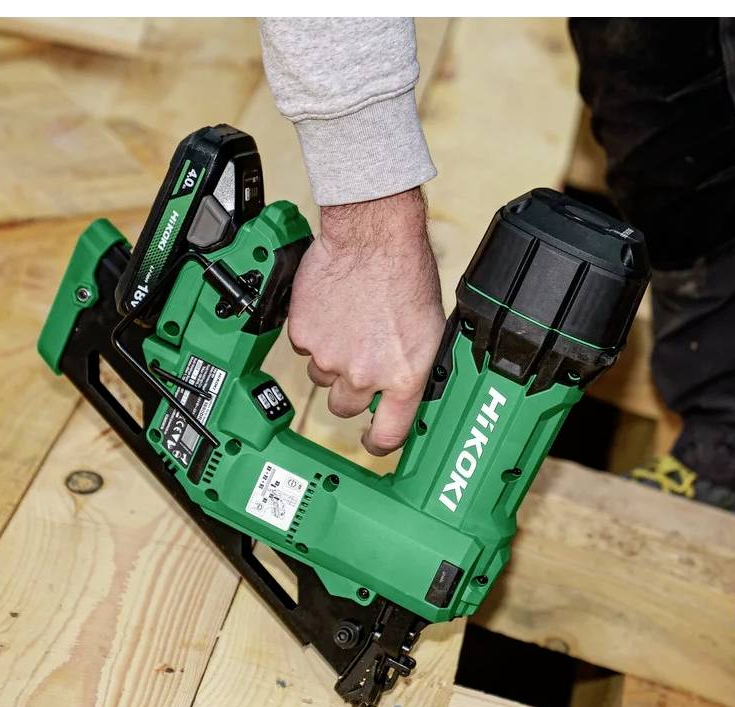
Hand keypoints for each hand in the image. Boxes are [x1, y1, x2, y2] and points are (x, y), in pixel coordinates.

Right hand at [287, 188, 444, 455]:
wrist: (372, 237)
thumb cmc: (407, 273)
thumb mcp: (430, 329)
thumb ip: (415, 366)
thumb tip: (411, 390)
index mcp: (404, 377)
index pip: (388, 435)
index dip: (379, 442)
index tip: (374, 440)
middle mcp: (365, 374)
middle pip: (345, 407)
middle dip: (350, 389)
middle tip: (358, 359)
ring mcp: (330, 357)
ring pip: (321, 376)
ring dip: (331, 359)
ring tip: (348, 324)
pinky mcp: (303, 336)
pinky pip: (303, 347)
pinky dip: (314, 332)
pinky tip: (333, 309)